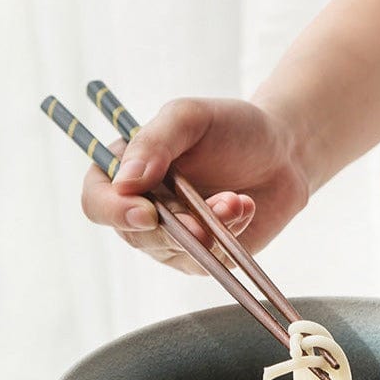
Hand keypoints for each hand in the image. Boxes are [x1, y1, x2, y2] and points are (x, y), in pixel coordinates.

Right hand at [81, 98, 309, 273]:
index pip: (96, 202)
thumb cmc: (232, 128)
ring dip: (207, 229)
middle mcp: (141, 209)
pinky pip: (207, 261)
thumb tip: (124, 181)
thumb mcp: (190, 118)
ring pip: (173, 251)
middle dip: (173, 227)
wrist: (282, 153)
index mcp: (124, 172)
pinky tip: (245, 207)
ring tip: (236, 200)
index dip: (114, 211)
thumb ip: (154, 142)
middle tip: (206, 215)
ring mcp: (171, 238)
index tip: (145, 211)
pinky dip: (228, 237)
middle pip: (134, 235)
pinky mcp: (203, 257)